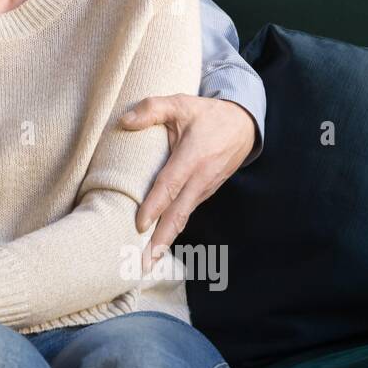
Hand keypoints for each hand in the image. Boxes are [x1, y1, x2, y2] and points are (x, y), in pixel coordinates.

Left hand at [119, 94, 256, 273]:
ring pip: (182, 217)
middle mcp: (201, 178)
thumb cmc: (206, 114)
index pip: (170, 185)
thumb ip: (152, 108)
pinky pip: (186, 213)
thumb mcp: (180, 103)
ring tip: (146, 262)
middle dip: (161, 240)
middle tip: (143, 264)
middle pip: (178, 213)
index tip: (139, 225)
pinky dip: (173, 230)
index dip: (155, 206)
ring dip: (165, 240)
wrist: (243, 125)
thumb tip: (123, 121)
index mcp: (193, 157)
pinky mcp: (205, 193)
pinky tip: (158, 243)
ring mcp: (205, 189)